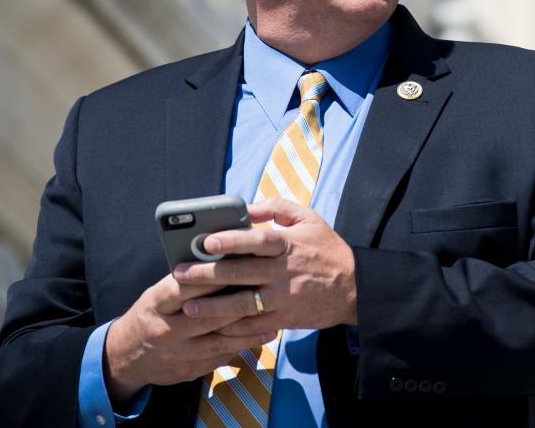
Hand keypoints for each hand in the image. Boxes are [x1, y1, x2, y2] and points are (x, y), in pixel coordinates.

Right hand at [103, 272, 273, 402]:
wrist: (126, 354)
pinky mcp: (186, 370)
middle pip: (207, 316)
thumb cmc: (152, 313)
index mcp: (156, 302)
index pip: (186, 287)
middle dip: (238, 305)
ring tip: (271, 320)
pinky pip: (218, 358)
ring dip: (247, 331)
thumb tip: (220, 261)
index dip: (212, 278)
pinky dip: (240, 347)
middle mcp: (165, 328)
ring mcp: (176, 352)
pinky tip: (258, 338)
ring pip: (217, 340)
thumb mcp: (159, 293)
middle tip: (264, 294)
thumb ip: (185, 282)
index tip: (238, 268)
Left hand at [174, 197, 357, 336]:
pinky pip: (253, 325)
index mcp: (289, 244)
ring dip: (213, 306)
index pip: (257, 241)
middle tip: (179, 274)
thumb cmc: (327, 249)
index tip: (206, 241)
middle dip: (207, 275)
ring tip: (188, 305)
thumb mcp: (309, 218)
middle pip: (241, 274)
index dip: (231, 241)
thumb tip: (247, 207)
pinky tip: (211, 326)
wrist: (355, 288)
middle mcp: (284, 272)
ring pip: (243, 304)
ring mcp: (283, 298)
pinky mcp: (284, 319)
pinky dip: (231, 327)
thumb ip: (278, 207)